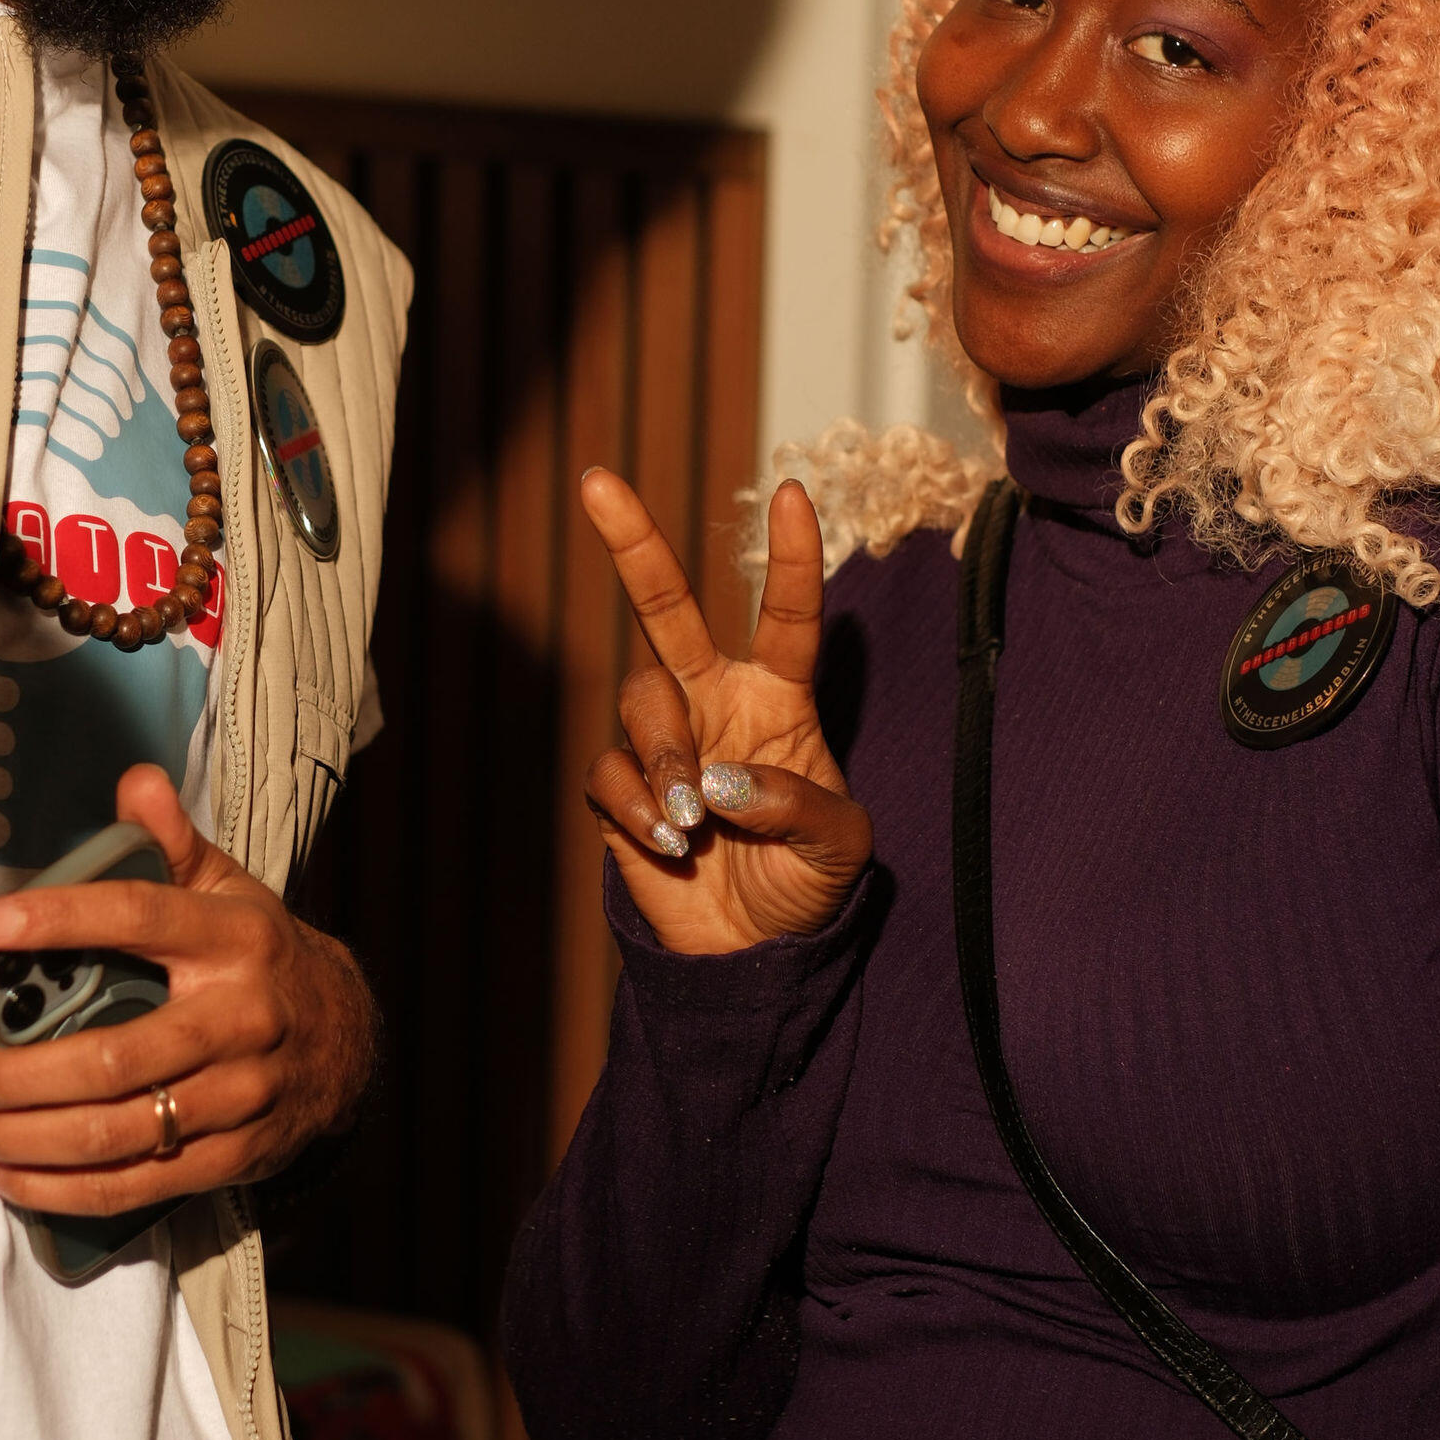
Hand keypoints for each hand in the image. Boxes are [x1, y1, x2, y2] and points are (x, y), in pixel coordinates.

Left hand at [0, 762, 379, 1213]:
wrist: (347, 1043)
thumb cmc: (262, 958)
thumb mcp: (229, 889)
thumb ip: (173, 842)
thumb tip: (135, 783)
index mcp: (233, 937)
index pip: (140, 916)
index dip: (62, 918)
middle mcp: (238, 1017)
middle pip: (111, 1057)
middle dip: (18, 1076)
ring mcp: (238, 1094)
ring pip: (115, 1130)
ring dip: (26, 1138)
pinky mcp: (231, 1155)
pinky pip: (134, 1183)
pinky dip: (59, 1189)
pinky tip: (9, 1174)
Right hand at [580, 469, 870, 954]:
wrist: (752, 958)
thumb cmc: (806, 888)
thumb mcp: (841, 850)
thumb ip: (798, 804)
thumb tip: (723, 778)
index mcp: (779, 699)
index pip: (786, 617)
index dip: (792, 558)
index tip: (793, 494)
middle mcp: (714, 703)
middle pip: (666, 609)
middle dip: (633, 543)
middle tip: (597, 481)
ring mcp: (664, 744)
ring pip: (640, 701)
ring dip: (665, 756)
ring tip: (693, 823)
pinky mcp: (619, 792)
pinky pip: (609, 772)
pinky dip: (638, 806)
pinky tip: (671, 846)